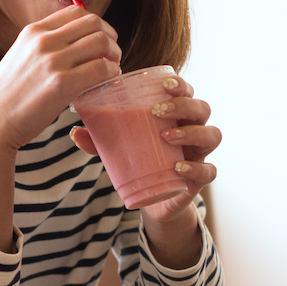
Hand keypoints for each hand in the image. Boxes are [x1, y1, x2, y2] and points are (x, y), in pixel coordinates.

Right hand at [0, 4, 121, 151]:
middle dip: (110, 37)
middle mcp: (44, 41)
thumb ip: (44, 45)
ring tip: (113, 67)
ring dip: (114, 53)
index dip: (96, 25)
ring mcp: (53, 61)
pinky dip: (112, 72)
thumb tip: (72, 41)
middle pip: (93, 23)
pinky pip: (101, 69)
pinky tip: (109, 80)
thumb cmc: (10, 94)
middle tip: (113, 53)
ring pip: (101, 42)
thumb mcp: (21, 56)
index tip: (101, 39)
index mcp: (33, 31)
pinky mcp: (62, 84)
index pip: (76, 12)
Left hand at [72, 73, 220, 269]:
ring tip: (166, 136)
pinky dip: (196, 168)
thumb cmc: (141, 163)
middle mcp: (194, 129)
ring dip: (191, 132)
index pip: (188, 91)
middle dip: (183, 105)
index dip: (181, 85)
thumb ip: (99, 140)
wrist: (154, 201)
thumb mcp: (118, 149)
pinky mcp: (200, 179)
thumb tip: (74, 131)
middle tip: (158, 111)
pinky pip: (209, 171)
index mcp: (177, 115)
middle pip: (202, 108)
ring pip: (212, 135)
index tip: (165, 84)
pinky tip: (178, 167)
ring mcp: (200, 154)